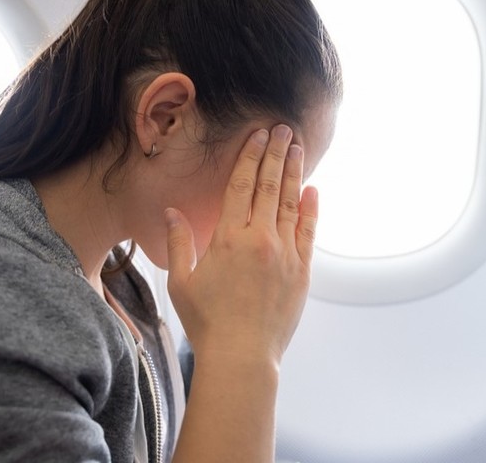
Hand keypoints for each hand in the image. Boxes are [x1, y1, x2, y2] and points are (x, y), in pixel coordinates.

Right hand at [165, 124, 317, 366]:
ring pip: (290, 202)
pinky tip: (313, 190)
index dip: (249, 157)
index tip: (258, 136)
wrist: (241, 356)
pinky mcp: (302, 271)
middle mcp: (259, 239)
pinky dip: (311, 208)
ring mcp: (285, 254)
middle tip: (282, 129)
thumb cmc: (207, 322)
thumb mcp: (182, 280)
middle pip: (268, 186)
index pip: (241, 185)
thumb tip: (172, 210)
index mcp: (228, 238)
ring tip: (297, 148)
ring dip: (293, 172)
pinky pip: (308, 231)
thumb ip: (179, 241)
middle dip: (275, 154)